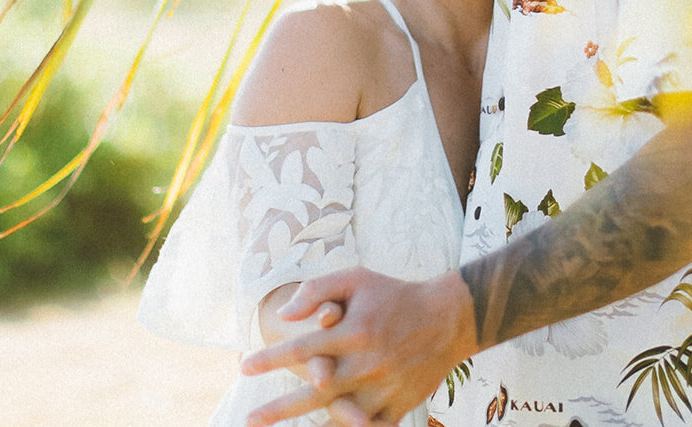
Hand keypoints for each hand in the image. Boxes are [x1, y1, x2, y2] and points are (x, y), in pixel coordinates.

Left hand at [239, 268, 477, 425]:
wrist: (448, 320)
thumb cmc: (394, 295)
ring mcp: (383, 389)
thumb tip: (285, 315)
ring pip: (336, 416)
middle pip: (313, 393)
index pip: (302, 349)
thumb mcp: (356, 278)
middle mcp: (367, 364)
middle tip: (249, 419)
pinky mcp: (397, 406)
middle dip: (277, 409)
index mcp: (355, 331)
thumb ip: (317, 290)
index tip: (244, 366)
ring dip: (307, 424)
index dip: (270, 359)